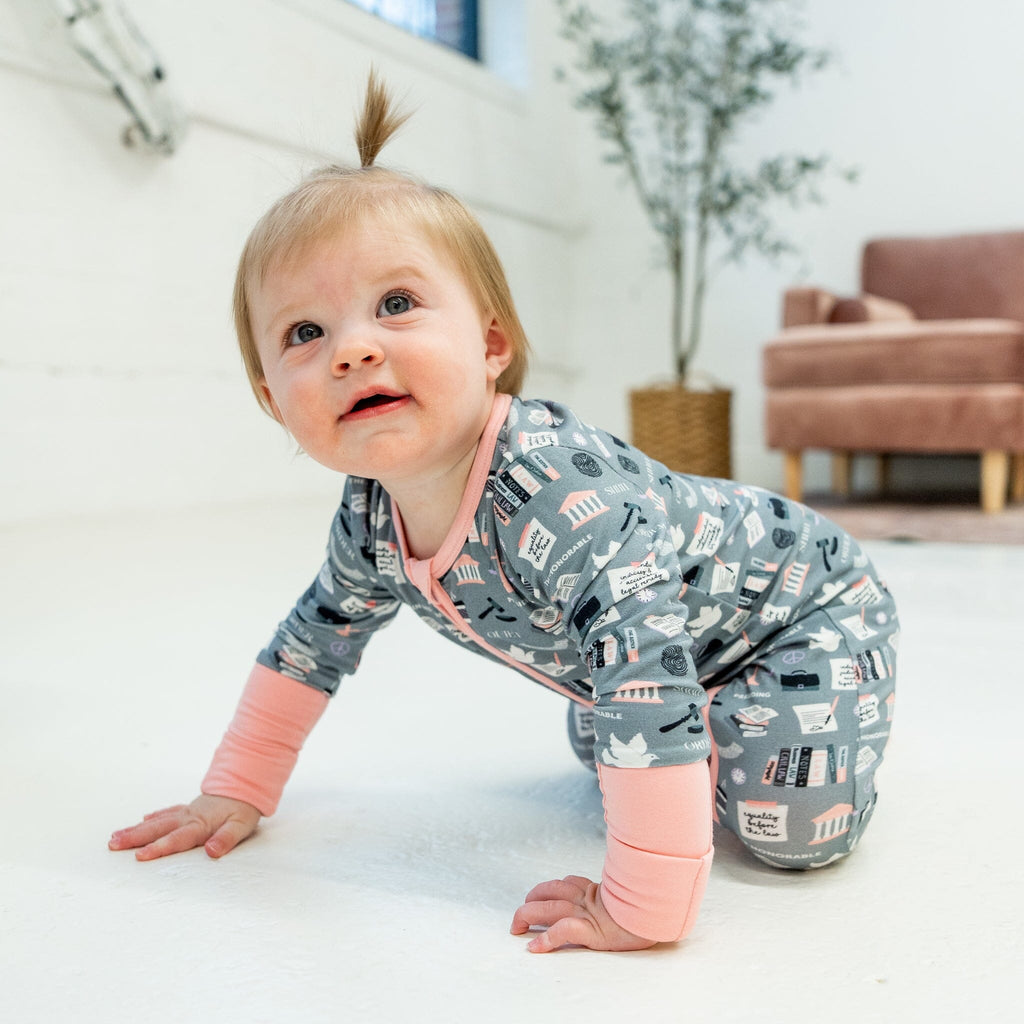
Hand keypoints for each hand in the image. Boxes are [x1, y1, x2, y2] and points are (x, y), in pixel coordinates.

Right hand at [108, 794, 260, 860]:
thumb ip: (226, 839)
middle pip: (158, 828)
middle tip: (112, 845)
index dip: (159, 848)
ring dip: (136, 829)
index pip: (177, 839)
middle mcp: (189, 817)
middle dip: (135, 838)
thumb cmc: (244, 810)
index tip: (140, 856)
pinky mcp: (189, 809)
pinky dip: (154, 817)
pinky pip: (167, 812)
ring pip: (158, 821)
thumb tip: (210, 851)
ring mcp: (187, 812)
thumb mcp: (241, 826)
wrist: (247, 785)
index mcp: (200, 824)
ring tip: (115, 837)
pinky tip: (143, 820)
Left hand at [510, 875, 656, 952]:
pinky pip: (562, 931)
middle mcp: (588, 899)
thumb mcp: (632, 895)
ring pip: (549, 907)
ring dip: (528, 915)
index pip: (567, 884)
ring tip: (517, 926)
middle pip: (550, 892)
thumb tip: (630, 886)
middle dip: (530, 901)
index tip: (538, 896)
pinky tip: (535, 947)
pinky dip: (546, 939)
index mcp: (596, 891)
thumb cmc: (650, 905)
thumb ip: (622, 891)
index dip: (549, 890)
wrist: (662, 911)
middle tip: (519, 916)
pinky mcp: (591, 930)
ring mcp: (588, 913)